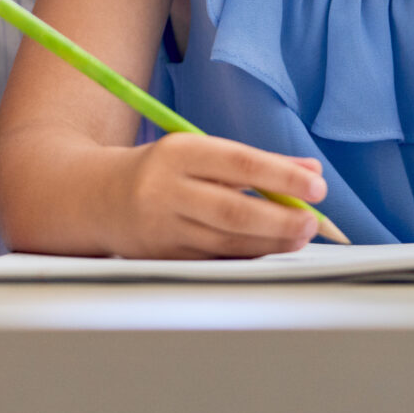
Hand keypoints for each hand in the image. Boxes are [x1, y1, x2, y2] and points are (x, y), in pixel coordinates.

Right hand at [104, 133, 327, 258]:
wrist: (96, 197)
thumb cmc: (162, 171)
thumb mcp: (201, 152)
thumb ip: (257, 161)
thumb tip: (310, 171)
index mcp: (178, 153)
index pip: (239, 164)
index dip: (283, 177)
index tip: (317, 186)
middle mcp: (166, 190)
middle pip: (234, 211)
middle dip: (281, 220)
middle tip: (313, 222)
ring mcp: (163, 228)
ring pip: (227, 242)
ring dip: (271, 242)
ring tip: (299, 236)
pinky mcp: (164, 257)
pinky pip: (216, 259)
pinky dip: (248, 255)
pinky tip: (268, 248)